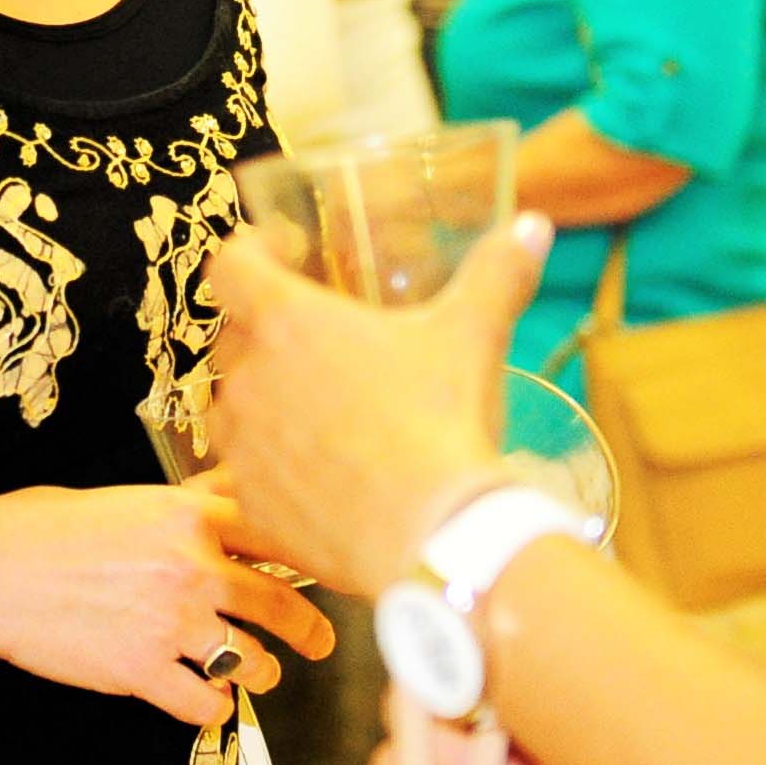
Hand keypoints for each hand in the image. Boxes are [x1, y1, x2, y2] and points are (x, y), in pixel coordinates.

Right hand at [0, 486, 335, 726]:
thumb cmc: (38, 528)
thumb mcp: (121, 498)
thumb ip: (180, 505)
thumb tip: (222, 494)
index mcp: (186, 516)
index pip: (275, 534)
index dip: (309, 555)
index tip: (324, 570)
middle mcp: (190, 567)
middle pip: (279, 603)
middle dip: (308, 629)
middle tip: (319, 641)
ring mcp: (170, 622)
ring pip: (250, 661)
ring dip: (259, 672)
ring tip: (255, 674)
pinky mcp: (142, 671)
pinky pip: (204, 704)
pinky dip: (213, 708)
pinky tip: (209, 702)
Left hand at [204, 213, 548, 591]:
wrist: (431, 537)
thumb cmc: (442, 423)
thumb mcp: (474, 336)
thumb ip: (497, 272)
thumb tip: (534, 226)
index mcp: (287, 323)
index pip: (231, 266)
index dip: (250, 251)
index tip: (282, 253)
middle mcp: (248, 378)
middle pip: (232, 336)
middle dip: (263, 331)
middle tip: (314, 342)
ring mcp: (242, 445)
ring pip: (231, 405)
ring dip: (261, 399)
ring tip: (314, 408)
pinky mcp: (250, 502)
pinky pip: (245, 469)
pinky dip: (271, 463)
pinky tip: (317, 469)